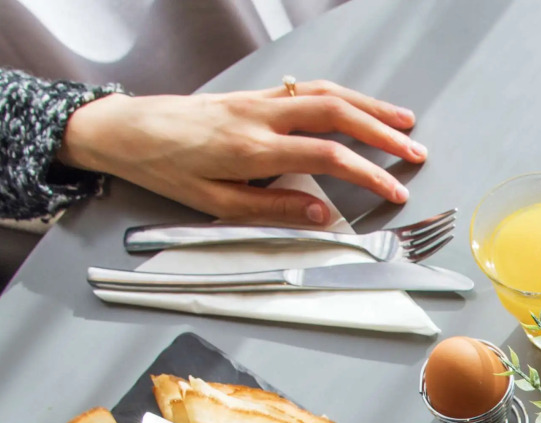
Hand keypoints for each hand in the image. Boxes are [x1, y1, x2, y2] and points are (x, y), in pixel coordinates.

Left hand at [60, 80, 427, 224]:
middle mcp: (260, 117)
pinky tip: (357, 105)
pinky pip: (306, 88)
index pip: (327, 156)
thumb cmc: (163, 170)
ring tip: (402, 122)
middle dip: (382, 131)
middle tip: (415, 151)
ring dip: (369, 105)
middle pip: (336, 113)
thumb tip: (322, 217)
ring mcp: (258, 100)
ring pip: (325, 92)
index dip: (368, 174)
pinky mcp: (253, 94)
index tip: (395, 191)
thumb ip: (273, 210)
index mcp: (252, 149)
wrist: (124, 130)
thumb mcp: (215, 205)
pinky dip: (341, 95)